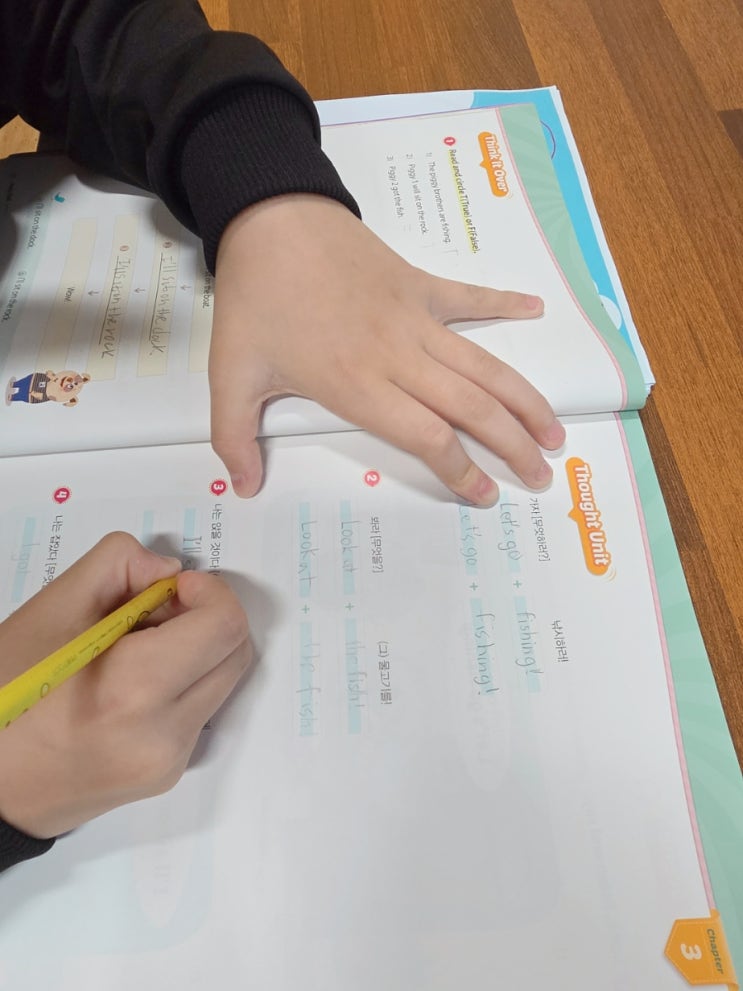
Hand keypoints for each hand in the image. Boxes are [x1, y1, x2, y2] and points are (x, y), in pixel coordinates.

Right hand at [0, 533, 250, 838]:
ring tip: (136, 648)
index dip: (209, 592)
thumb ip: (118, 565)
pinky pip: (200, 711)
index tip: (172, 588)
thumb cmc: (7, 692)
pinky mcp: (167, 776)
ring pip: (222, 681)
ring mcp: (170, 762)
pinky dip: (182, 683)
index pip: (225, 626)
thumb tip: (170, 571)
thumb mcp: (52, 609)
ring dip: (197, 650)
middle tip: (153, 612)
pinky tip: (131, 684)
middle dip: (206, 618)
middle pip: (235, 651)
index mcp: (134, 690)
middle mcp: (164, 735)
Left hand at [210, 194, 564, 505]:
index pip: (428, 438)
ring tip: (553, 430)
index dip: (462, 470)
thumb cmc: (253, 299)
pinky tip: (536, 309)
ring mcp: (415, 318)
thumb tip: (241, 488)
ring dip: (523, 399)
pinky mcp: (418, 284)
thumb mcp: (230, 374)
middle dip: (513, 446)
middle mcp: (399, 358)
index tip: (485, 494)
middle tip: (541, 475)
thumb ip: (233, 437)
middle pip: (472, 408)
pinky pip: (469, 297)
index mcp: (359, 386)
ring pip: (482, 366)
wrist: (270, 216)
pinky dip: (503, 303)